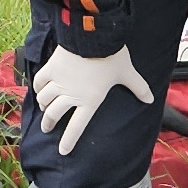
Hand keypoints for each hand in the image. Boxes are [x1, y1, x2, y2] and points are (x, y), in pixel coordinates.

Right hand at [29, 41, 155, 145]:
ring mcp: (58, 82)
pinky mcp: (51, 68)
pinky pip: (39, 82)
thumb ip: (138, 88)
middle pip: (54, 115)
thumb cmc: (111, 57)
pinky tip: (38, 89)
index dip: (68, 141)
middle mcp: (71, 95)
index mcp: (89, 101)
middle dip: (49, 124)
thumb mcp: (128, 73)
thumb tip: (151, 100)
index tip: (62, 151)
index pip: (76, 127)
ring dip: (43, 106)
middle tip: (47, 128)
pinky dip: (37, 87)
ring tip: (43, 109)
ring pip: (44, 99)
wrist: (93, 37)